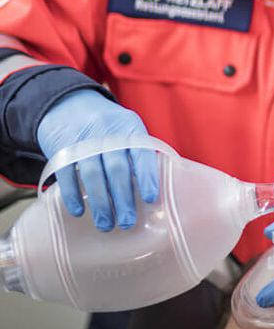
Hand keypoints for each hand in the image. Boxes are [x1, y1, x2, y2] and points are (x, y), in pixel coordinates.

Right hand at [36, 89, 158, 230]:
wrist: (68, 105)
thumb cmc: (108, 127)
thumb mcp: (128, 128)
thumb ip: (140, 153)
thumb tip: (156, 189)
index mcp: (130, 128)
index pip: (142, 153)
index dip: (147, 176)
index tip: (151, 199)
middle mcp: (107, 134)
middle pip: (117, 169)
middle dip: (123, 199)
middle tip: (128, 223)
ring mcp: (83, 141)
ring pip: (93, 175)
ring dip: (100, 203)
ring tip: (106, 224)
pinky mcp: (61, 150)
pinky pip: (66, 175)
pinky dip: (72, 195)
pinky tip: (79, 211)